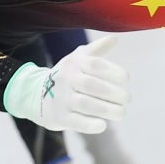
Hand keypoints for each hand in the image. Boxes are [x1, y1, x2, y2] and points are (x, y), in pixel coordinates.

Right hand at [4, 35, 128, 133]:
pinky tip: (103, 124)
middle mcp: (66, 79)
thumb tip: (113, 39)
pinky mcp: (60, 117)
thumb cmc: (68, 76)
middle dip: (114, 93)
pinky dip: (91, 125)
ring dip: (107, 110)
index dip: (114, 72)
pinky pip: (76, 122)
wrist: (37, 95)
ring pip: (86, 104)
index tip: (125, 79)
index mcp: (74, 63)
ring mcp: (62, 99)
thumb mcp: (78, 59)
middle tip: (127, 99)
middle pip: (92, 85)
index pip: (95, 65)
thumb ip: (96, 50)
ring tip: (121, 113)